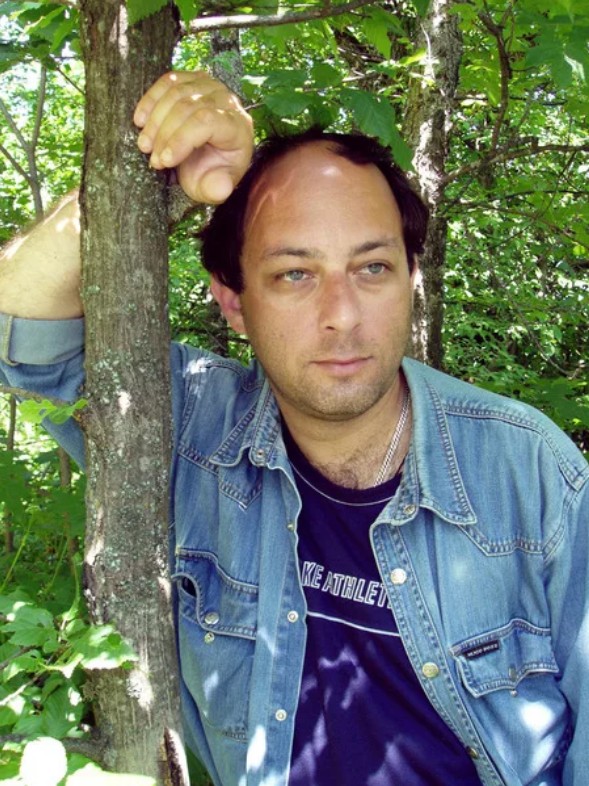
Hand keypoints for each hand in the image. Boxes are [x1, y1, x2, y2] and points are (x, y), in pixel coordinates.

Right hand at [134, 71, 253, 203]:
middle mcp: (227, 100)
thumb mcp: (214, 187)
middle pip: (188, 107)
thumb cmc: (211, 171)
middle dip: (164, 135)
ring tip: (144, 145)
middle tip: (152, 159)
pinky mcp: (192, 79)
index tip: (164, 161)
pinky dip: (150, 101)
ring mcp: (210, 85)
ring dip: (154, 120)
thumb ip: (217, 189)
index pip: (206, 122)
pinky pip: (167, 81)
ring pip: (175, 93)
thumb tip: (221, 189)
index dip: (180, 140)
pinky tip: (140, 121)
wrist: (208, 157)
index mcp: (237, 126)